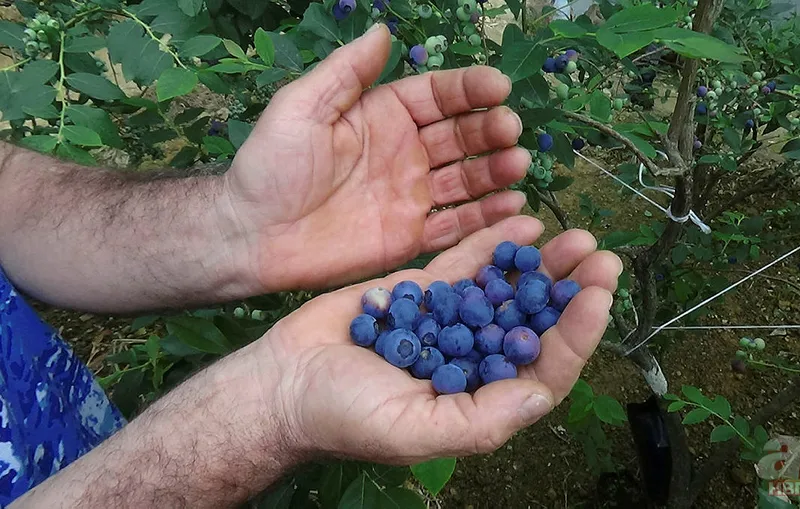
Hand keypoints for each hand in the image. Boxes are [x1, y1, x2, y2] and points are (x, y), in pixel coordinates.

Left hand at [225, 24, 527, 292]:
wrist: (251, 235)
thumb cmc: (271, 166)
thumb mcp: (301, 107)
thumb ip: (346, 72)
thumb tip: (382, 30)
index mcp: (384, 116)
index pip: (438, 96)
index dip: (469, 90)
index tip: (498, 86)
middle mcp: (406, 152)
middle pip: (461, 136)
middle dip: (490, 130)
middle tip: (510, 129)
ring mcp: (412, 195)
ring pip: (467, 180)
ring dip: (496, 171)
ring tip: (517, 164)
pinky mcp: (411, 237)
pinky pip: (457, 226)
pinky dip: (486, 218)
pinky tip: (513, 206)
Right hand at [258, 217, 621, 463]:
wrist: (283, 381)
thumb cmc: (343, 417)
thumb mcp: (412, 430)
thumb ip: (480, 418)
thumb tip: (541, 394)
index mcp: (482, 399)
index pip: (543, 367)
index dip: (575, 332)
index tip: (597, 295)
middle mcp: (476, 359)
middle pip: (535, 321)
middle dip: (569, 289)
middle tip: (598, 254)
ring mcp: (452, 321)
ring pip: (507, 289)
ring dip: (541, 264)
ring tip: (573, 235)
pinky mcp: (426, 291)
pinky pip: (467, 264)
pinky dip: (494, 245)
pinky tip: (524, 224)